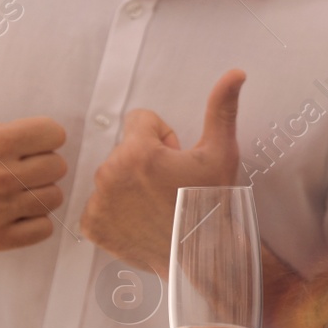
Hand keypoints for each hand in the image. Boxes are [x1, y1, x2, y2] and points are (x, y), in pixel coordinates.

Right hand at [0, 22, 66, 249]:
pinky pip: (44, 228)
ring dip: (38, 193)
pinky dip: (32, 223)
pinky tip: (10, 212)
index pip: (56, 135)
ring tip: (11, 189)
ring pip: (54, 197)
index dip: (41, 137)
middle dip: (41, 165)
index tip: (20, 142)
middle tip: (14, 167)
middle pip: (59, 167)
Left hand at [80, 69, 244, 273]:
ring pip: (113, 176)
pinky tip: (141, 221)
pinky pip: (100, 204)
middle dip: (147, 162)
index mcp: (137, 152)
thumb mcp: (221, 152)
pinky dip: (118, 212)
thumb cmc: (214, 203)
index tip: (177, 161)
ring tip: (158, 205)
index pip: (141, 120)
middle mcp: (109, 174)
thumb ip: (221, 108)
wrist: (205, 255)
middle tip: (171, 186)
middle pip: (126, 150)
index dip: (164, 138)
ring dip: (131, 185)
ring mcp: (97, 202)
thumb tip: (236, 72)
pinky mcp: (92, 226)